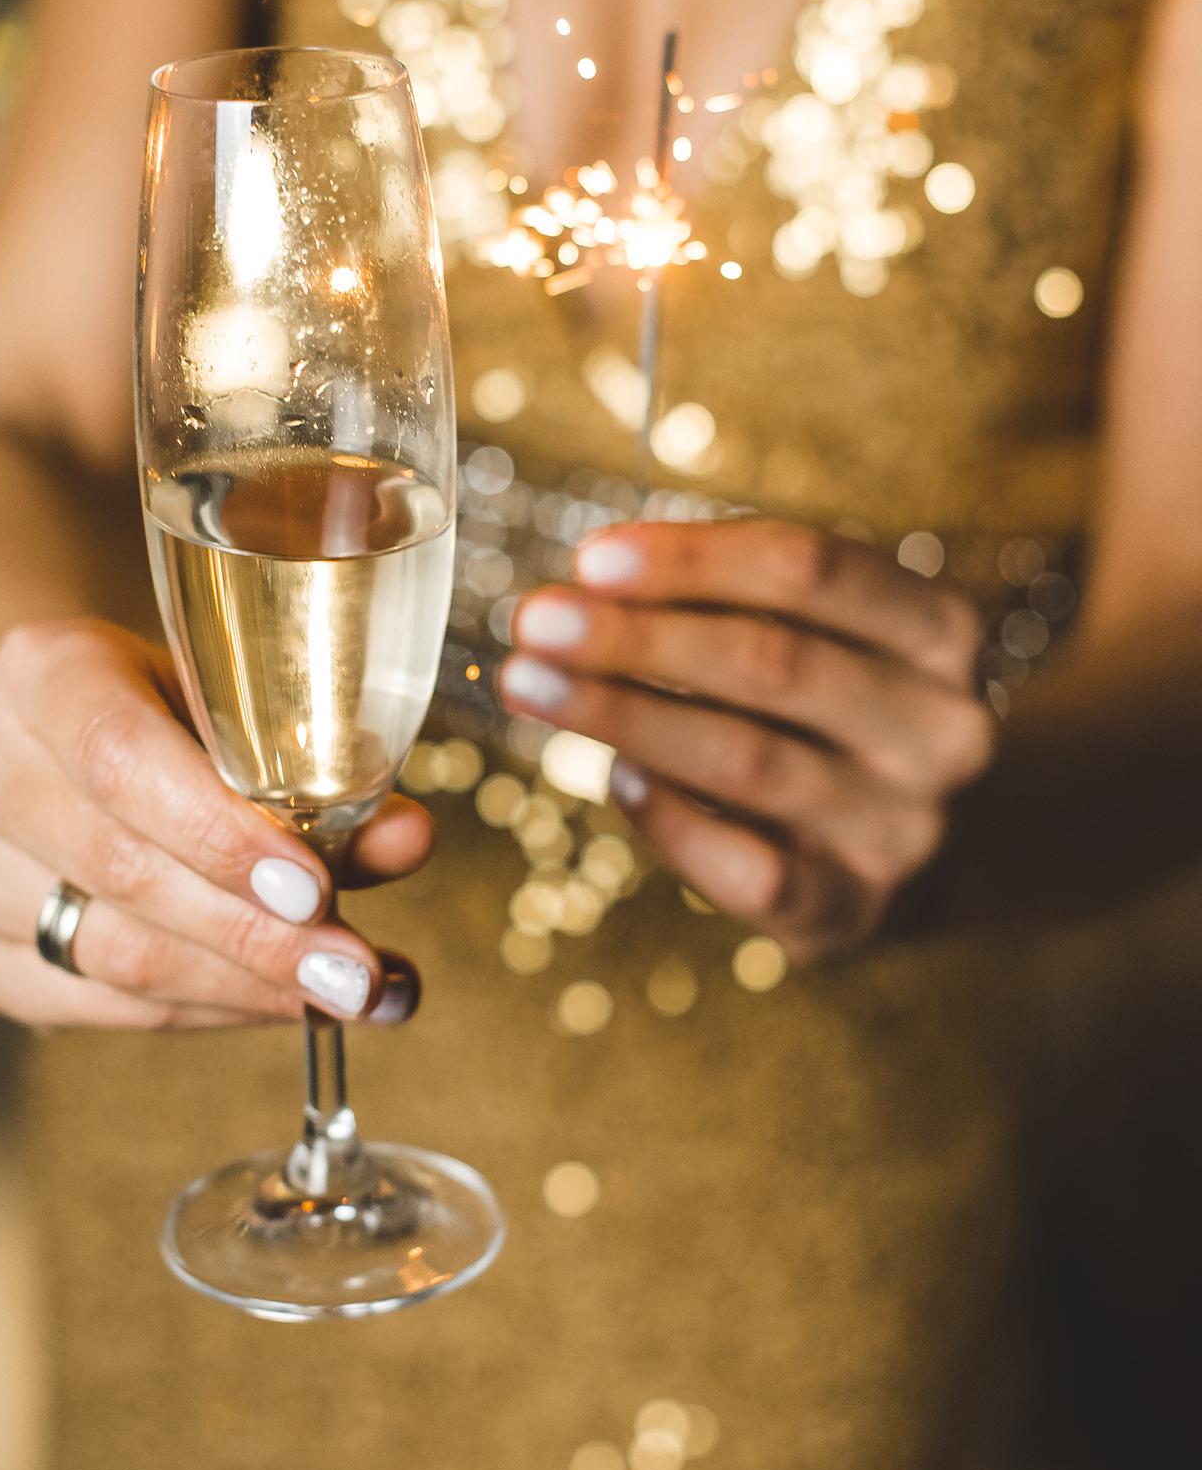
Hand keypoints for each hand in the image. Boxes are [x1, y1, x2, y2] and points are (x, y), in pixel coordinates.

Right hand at [0, 619, 431, 1030]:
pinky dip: (203, 1011)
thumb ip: (323, 771)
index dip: (217, 832)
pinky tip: (279, 1004)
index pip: (118, 756)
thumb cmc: (180, 709)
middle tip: (357, 971)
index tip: (313, 889)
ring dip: (243, 985)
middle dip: (255, 934)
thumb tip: (408, 840)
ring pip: (109, 951)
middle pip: (120, 869)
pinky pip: (95, 1004)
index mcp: (39, 668)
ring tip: (346, 992)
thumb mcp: (248, 707)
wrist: (75, 733)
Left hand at [500, 520, 992, 960]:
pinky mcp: (853, 909)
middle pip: (772, 662)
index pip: (808, 571)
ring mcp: (903, 827)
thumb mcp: (816, 633)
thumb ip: (726, 599)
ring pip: (747, 759)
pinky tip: (618, 781)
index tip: (590, 560)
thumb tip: (590, 586)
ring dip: (623, 715)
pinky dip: (670, 820)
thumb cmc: (830, 711)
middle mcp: (940, 728)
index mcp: (938, 629)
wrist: (908, 848)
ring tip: (530, 685)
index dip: (692, 560)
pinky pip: (746, 868)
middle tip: (535, 621)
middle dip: (636, 637)